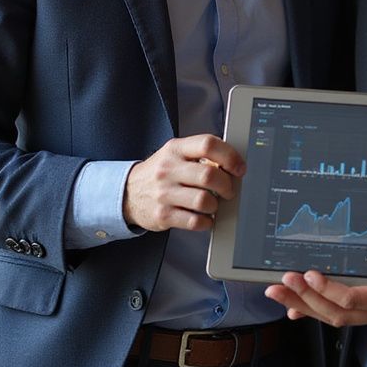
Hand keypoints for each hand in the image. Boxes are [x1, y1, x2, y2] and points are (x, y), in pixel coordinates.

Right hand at [123, 134, 244, 231]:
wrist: (128, 193)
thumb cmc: (161, 172)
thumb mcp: (176, 154)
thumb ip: (200, 154)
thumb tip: (232, 163)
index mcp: (176, 149)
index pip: (208, 144)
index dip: (229, 156)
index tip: (239, 167)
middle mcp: (168, 169)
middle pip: (209, 175)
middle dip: (227, 185)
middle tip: (229, 190)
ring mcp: (164, 193)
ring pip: (204, 200)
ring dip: (216, 205)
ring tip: (213, 204)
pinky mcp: (162, 215)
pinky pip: (194, 221)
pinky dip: (206, 221)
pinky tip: (204, 217)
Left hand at [264, 237, 366, 327]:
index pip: (356, 300)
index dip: (330, 289)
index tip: (308, 273)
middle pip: (338, 313)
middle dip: (307, 298)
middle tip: (279, 282)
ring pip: (337, 318)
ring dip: (307, 305)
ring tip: (277, 293)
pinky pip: (346, 317)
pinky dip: (320, 311)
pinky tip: (298, 307)